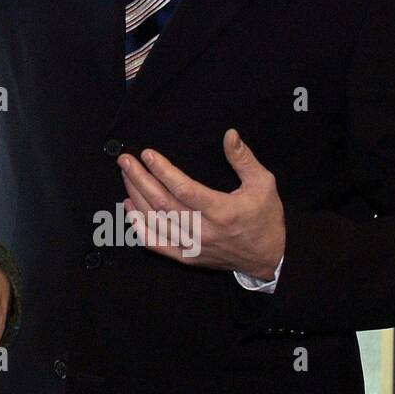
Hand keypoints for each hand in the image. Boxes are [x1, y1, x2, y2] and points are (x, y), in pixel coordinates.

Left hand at [117, 128, 285, 279]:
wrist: (269, 258)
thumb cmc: (265, 218)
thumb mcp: (263, 184)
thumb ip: (243, 159)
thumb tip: (230, 134)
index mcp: (222, 211)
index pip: (183, 189)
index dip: (162, 170)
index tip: (147, 154)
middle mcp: (205, 231)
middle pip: (162, 203)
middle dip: (140, 179)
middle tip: (125, 161)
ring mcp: (194, 246)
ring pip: (155, 221)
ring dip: (136, 198)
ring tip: (126, 176)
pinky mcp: (187, 258)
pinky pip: (156, 244)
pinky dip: (139, 227)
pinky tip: (129, 210)